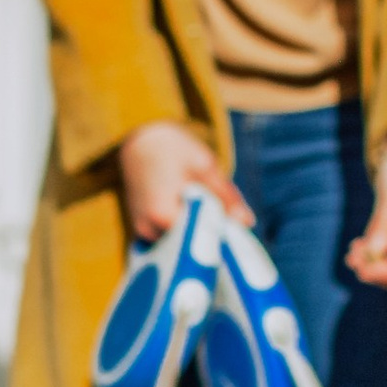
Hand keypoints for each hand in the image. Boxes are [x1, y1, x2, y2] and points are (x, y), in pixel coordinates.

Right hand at [119, 122, 249, 242]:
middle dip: (210, 235)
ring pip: (180, 244)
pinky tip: (189, 214)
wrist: (139, 141)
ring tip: (202, 209)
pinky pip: (169, 241)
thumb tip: (247, 222)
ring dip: (195, 233)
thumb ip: (226, 197)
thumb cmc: (173, 149)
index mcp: (164, 214)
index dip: (221, 236)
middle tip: (223, 217)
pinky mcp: (142, 232)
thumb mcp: (206, 167)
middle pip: (189, 245)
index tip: (235, 230)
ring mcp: (143, 233)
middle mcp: (149, 229)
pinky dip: (182, 233)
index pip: (200, 239)